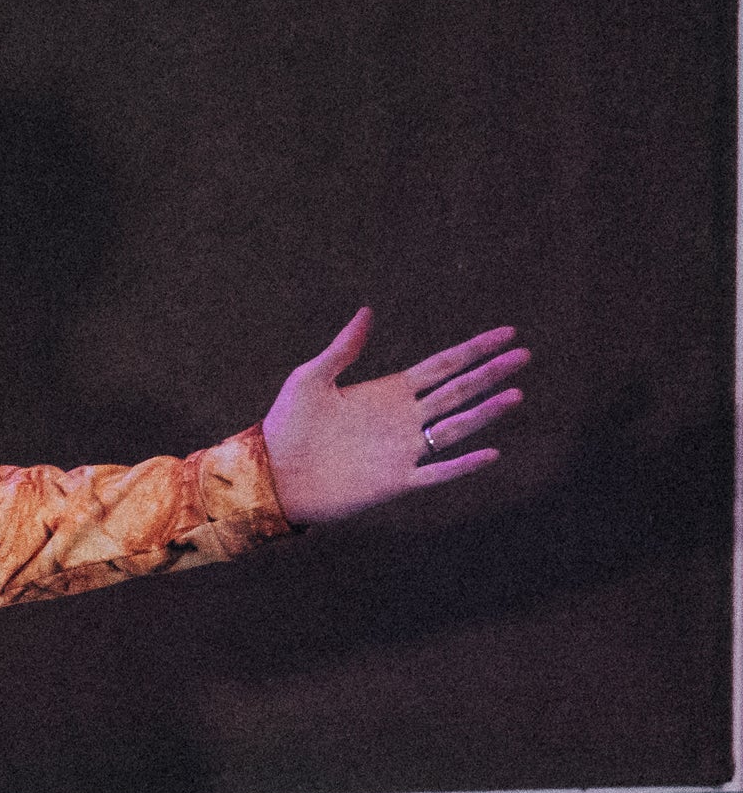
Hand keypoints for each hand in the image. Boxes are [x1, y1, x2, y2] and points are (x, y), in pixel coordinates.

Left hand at [259, 308, 527, 524]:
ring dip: (485, 413)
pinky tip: (490, 452)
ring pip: (455, 428)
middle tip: (524, 355)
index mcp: (390, 392)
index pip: (444, 366)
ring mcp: (403, 450)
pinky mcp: (395, 481)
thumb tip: (366, 311)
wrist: (269, 475)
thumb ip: (343, 349)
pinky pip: (436, 473)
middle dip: (491, 374)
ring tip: (516, 394)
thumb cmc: (285, 427)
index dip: (475, 350)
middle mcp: (404, 419)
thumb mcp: (310, 379)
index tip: (507, 334)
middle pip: (459, 392)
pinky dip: (461, 465)